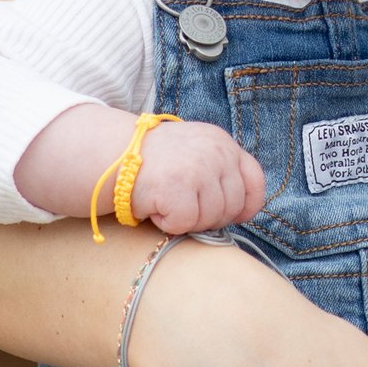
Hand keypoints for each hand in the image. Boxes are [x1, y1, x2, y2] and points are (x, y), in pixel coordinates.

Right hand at [128, 120, 269, 235]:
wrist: (112, 154)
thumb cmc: (155, 162)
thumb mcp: (196, 152)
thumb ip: (220, 171)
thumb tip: (244, 211)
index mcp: (222, 142)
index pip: (255, 181)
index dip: (246, 206)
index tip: (232, 217)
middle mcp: (216, 152)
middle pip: (233, 206)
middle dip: (210, 218)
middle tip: (184, 208)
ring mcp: (198, 168)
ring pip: (211, 218)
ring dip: (188, 221)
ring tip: (168, 203)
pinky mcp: (177, 186)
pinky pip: (186, 223)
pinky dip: (169, 224)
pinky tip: (155, 208)